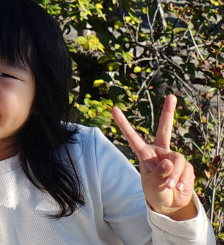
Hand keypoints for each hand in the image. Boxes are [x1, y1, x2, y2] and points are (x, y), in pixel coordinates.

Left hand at [112, 95, 197, 220]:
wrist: (171, 203)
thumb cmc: (156, 192)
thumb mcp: (152, 185)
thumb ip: (159, 175)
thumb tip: (169, 162)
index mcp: (145, 153)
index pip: (132, 136)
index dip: (123, 123)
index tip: (113, 108)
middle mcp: (160, 152)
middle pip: (165, 129)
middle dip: (168, 112)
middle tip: (173, 96)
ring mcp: (174, 157)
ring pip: (178, 160)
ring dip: (174, 176)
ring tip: (170, 187)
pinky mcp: (186, 166)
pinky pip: (186, 170)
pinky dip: (182, 181)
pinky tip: (178, 188)